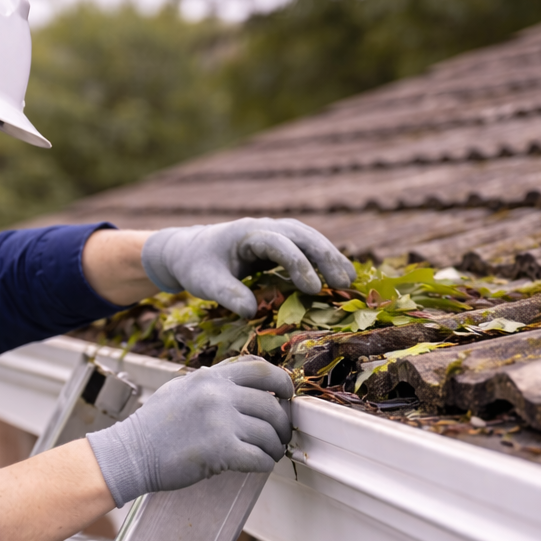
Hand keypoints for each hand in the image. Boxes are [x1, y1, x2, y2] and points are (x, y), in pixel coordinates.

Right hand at [86, 357, 294, 506]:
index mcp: (209, 377)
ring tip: (270, 453)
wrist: (130, 453)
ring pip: (269, 434)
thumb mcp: (180, 389)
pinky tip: (259, 465)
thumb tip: (239, 385)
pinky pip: (259, 457)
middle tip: (280, 435)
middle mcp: (217, 394)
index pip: (260, 369)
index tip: (287, 395)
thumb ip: (209, 382)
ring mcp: (220, 421)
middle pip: (271, 405)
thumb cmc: (152, 426)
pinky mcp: (221, 450)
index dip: (281, 381)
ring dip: (274, 447)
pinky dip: (264, 464)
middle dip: (282, 423)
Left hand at [141, 217, 355, 317]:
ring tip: (350, 279)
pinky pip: (306, 246)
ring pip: (309, 237)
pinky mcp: (280, 242)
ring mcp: (274, 232)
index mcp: (247, 233)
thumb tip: (252, 312)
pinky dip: (323, 257)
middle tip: (344, 282)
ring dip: (330, 255)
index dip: (298, 264)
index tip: (313, 289)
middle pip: (302, 236)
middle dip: (324, 257)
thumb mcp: (205, 283)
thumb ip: (227, 295)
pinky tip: (339, 275)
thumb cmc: (198, 266)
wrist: (191, 250)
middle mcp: (265, 227)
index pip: (279, 244)